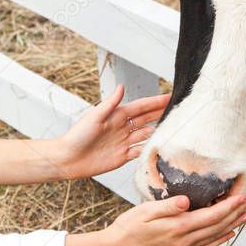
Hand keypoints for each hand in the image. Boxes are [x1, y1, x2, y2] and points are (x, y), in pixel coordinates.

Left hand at [52, 85, 170, 179]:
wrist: (68, 159)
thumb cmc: (78, 136)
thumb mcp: (94, 117)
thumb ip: (110, 103)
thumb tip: (121, 87)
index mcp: (116, 115)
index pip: (141, 107)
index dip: (155, 102)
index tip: (169, 96)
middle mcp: (122, 127)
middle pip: (146, 119)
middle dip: (161, 113)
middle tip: (177, 109)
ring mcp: (123, 142)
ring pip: (146, 134)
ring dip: (158, 130)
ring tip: (173, 127)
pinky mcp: (122, 156)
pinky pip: (140, 151)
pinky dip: (150, 148)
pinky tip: (160, 146)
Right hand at [60, 194, 245, 245]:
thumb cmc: (129, 226)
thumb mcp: (145, 211)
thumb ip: (167, 206)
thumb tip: (187, 201)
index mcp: (178, 228)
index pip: (211, 216)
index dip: (228, 206)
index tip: (241, 197)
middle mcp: (184, 241)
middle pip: (217, 227)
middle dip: (234, 214)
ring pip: (214, 237)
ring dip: (231, 226)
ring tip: (244, 218)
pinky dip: (218, 239)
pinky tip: (225, 234)